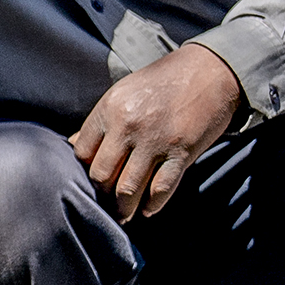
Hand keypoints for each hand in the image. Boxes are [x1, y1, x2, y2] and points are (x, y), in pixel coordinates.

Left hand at [70, 43, 243, 221]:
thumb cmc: (164, 81)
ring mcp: (155, 141)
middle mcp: (128, 125)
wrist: (210, 70)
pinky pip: (161, 189)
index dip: (86, 168)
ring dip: (125, 208)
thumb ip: (101, 120)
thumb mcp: (124, 91)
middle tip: (107, 201)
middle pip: (102, 175)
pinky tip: (148, 210)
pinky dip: (152, 205)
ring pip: (128, 189)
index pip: (82, 152)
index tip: (95, 177)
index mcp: (110, 108)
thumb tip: (73, 143)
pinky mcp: (182, 152)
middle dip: (102, 193)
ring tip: (124, 214)